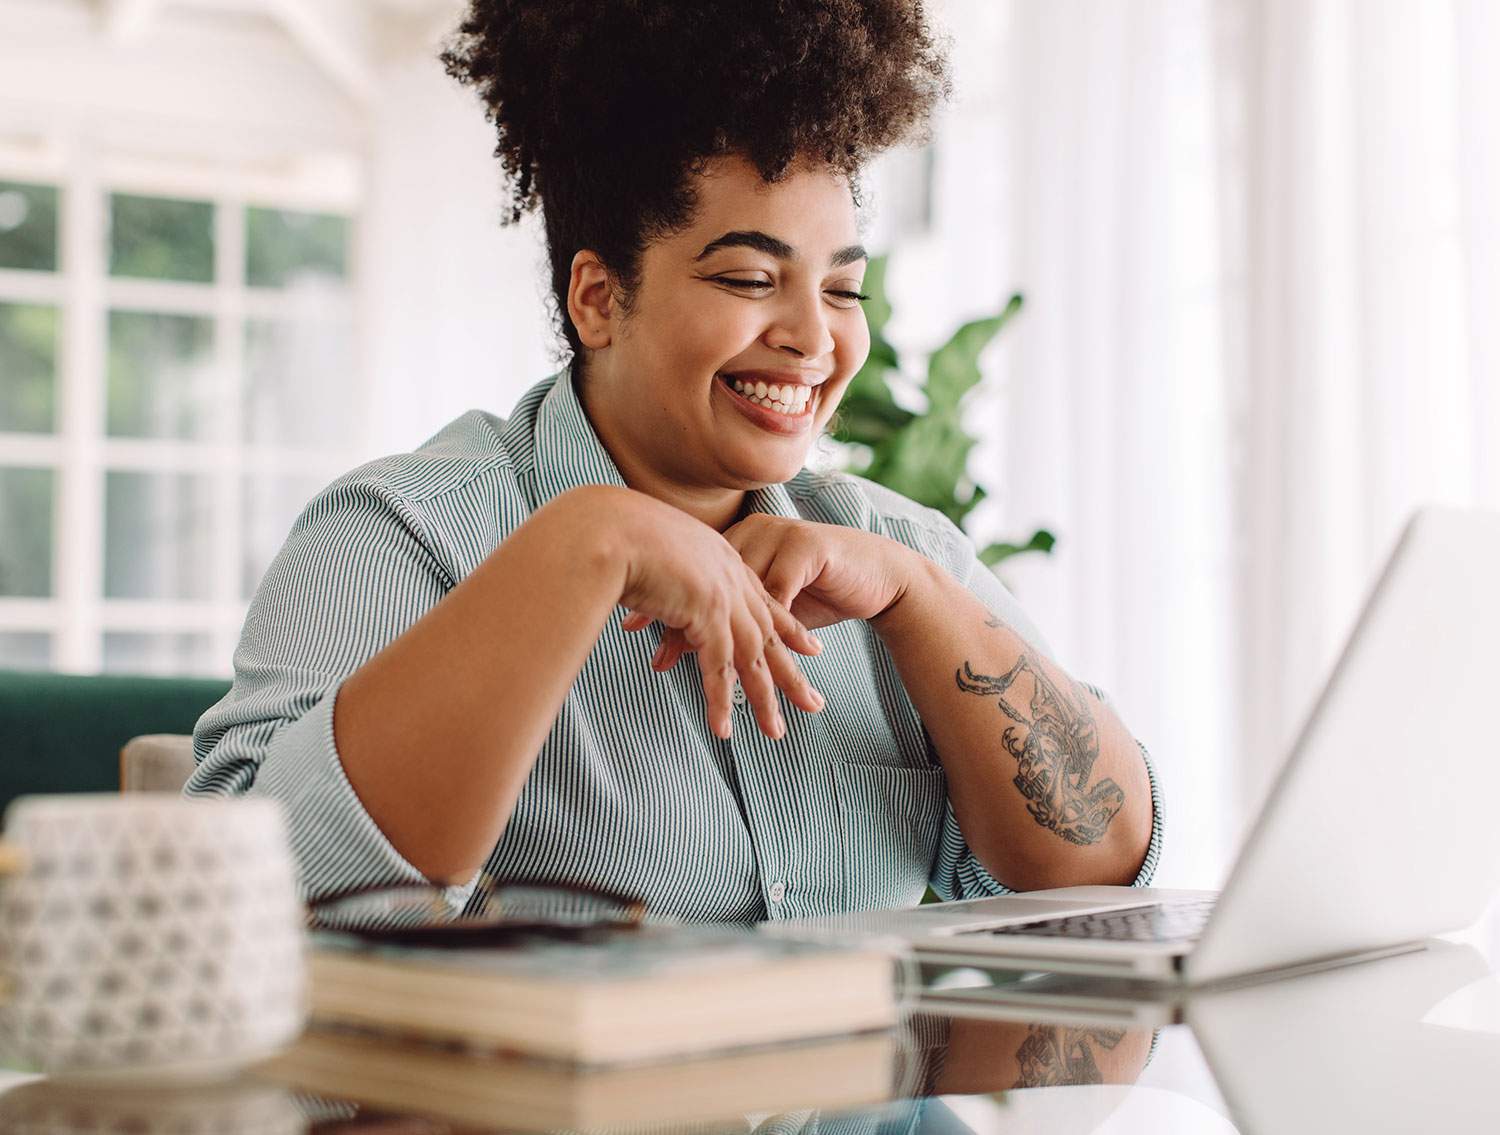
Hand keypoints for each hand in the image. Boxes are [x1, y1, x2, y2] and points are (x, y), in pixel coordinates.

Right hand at [607, 489, 825, 739]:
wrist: (609, 527)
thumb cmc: (615, 533)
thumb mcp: (652, 550)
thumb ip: (664, 571)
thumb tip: (654, 588)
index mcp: (722, 559)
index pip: (763, 600)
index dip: (788, 627)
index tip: (810, 648)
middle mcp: (730, 578)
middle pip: (769, 634)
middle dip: (791, 672)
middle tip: (812, 703)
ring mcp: (721, 597)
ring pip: (752, 657)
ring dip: (764, 698)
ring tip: (775, 733)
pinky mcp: (706, 615)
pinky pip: (718, 667)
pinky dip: (721, 701)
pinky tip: (724, 729)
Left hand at [630, 513, 918, 672]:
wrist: (878, 573)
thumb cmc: (819, 588)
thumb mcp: (767, 602)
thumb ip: (727, 613)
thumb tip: (677, 640)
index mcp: (738, 540)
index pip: (693, 573)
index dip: (664, 602)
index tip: (633, 628)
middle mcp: (755, 534)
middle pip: (710, 581)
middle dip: (682, 623)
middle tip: (656, 657)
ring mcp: (780, 538)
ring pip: (741, 592)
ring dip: (721, 633)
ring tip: (698, 666)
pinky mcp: (807, 550)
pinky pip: (778, 593)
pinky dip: (763, 627)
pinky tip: (749, 651)